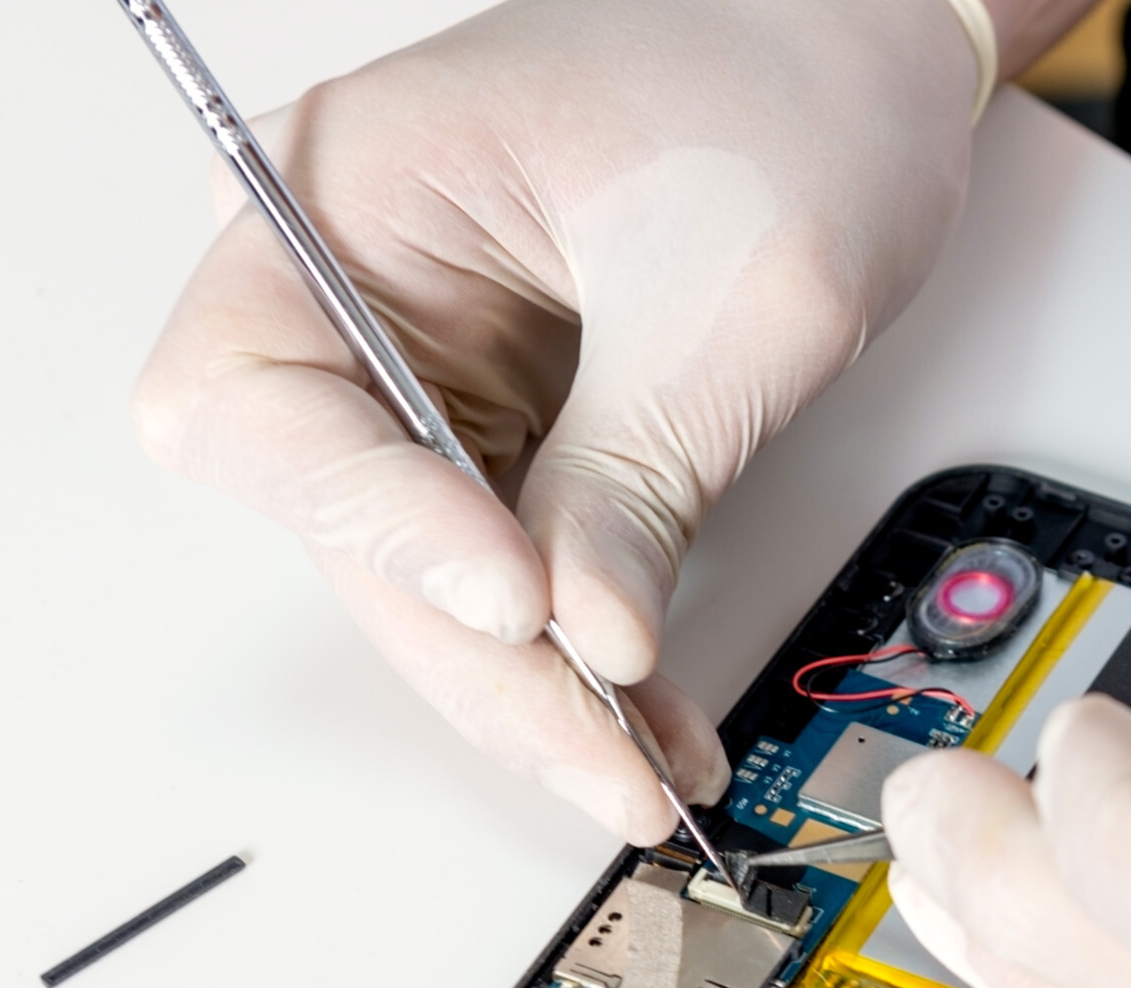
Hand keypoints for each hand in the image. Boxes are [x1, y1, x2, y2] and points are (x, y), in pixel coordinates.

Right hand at [133, 0, 985, 840]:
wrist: (865, 58)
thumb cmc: (784, 87)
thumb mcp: (721, 295)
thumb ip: (635, 476)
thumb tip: (590, 642)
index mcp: (342, 189)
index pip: (266, 402)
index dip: (380, 524)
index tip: (518, 602)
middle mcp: (354, 286)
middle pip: (352, 526)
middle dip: (485, 660)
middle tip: (600, 761)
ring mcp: (426, 367)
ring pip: (433, 579)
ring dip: (538, 690)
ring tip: (644, 772)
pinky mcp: (504, 429)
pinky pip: (513, 567)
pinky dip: (579, 654)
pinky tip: (646, 720)